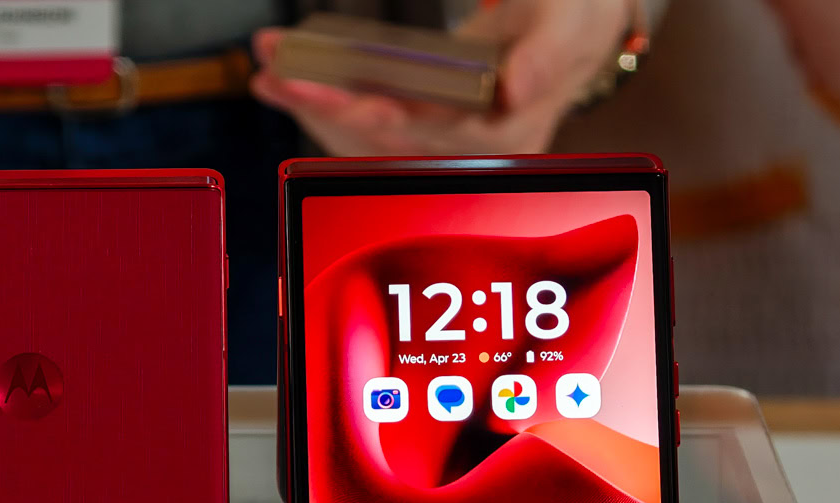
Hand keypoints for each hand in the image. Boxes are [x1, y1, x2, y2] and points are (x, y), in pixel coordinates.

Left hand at [251, 0, 634, 156]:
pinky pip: (365, 117)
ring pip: (366, 133)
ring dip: (312, 101)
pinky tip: (284, 77)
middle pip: (386, 137)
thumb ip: (545, 57)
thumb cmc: (573, 19)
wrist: (573, 27)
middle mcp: (469, 147)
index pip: (434, 132)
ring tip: (266, 68)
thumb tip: (514, 89)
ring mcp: (442, 137)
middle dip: (326, 105)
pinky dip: (323, 96)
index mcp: (510, 132)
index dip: (386, 119)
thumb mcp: (568, 23)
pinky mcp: (420, 121)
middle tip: (277, 73)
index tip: (350, 100)